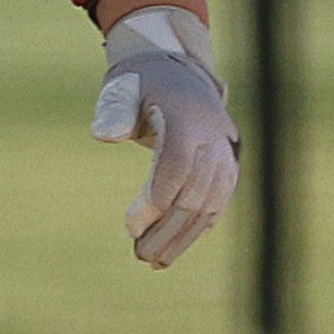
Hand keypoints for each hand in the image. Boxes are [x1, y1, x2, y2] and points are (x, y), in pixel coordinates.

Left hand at [89, 4, 236, 267]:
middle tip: (139, 255)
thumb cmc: (141, 83)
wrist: (179, 72)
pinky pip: (217, 204)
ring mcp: (225, 154)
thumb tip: (104, 135)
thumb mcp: (122, 88)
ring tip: (153, 261)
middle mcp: (213, 138)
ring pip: (209, 205)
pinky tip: (174, 249)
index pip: (176, 167)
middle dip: (166, 230)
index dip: (155, 200)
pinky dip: (197, 229)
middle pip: (194, 193)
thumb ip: (114, 109)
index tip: (130, 225)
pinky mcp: (228, 167)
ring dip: (182, 237)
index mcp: (187, 117)